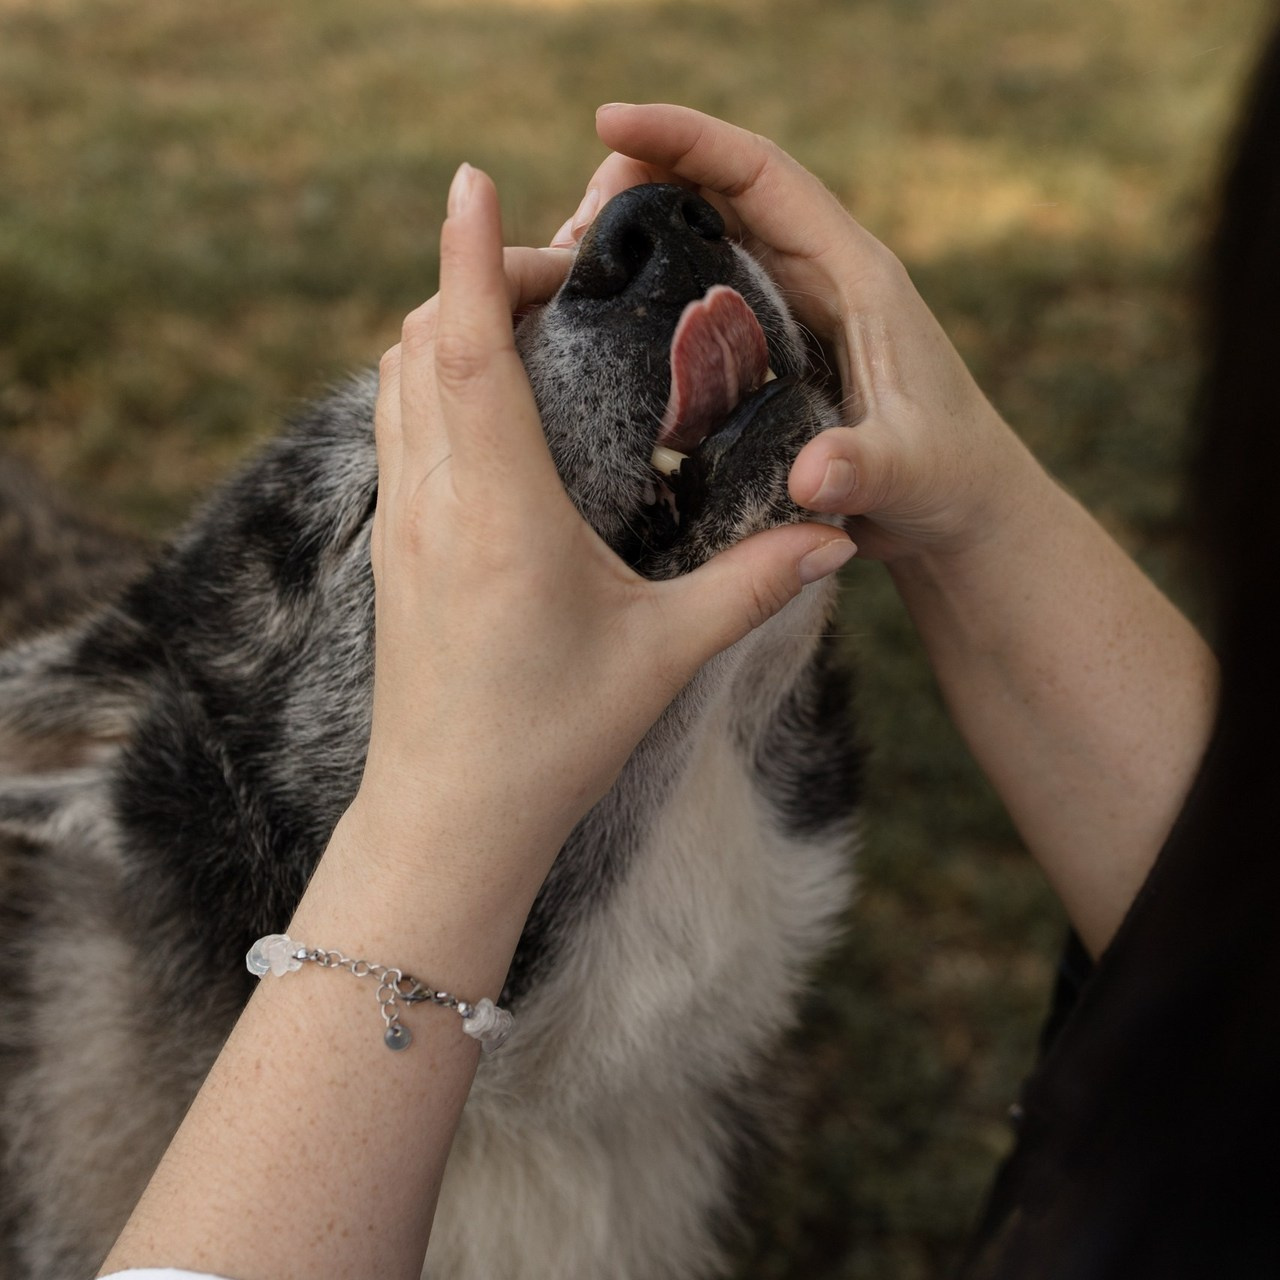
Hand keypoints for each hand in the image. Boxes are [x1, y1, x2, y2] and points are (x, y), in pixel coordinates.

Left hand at [354, 162, 853, 904]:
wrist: (448, 818)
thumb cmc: (551, 741)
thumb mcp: (663, 655)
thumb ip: (753, 584)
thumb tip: (835, 537)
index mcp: (497, 510)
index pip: (465, 347)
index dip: (467, 254)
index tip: (474, 180)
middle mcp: (434, 501)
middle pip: (421, 343)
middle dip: (473, 280)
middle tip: (555, 273)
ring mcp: (401, 524)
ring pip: (397, 382)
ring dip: (445, 328)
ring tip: (520, 318)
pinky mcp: (394, 550)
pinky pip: (398, 431)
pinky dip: (430, 382)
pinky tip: (486, 402)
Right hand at [553, 104, 1041, 563]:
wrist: (963, 512)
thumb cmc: (951, 482)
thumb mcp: (913, 474)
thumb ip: (866, 467)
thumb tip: (811, 474)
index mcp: (854, 275)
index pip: (762, 175)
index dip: (686, 138)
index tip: (608, 123)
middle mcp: (820, 278)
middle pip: (722, 191)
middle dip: (643, 178)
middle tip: (570, 223)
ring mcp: (794, 312)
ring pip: (707, 241)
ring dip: (641, 234)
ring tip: (570, 263)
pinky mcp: (775, 351)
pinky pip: (705, 300)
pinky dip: (655, 292)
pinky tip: (608, 318)